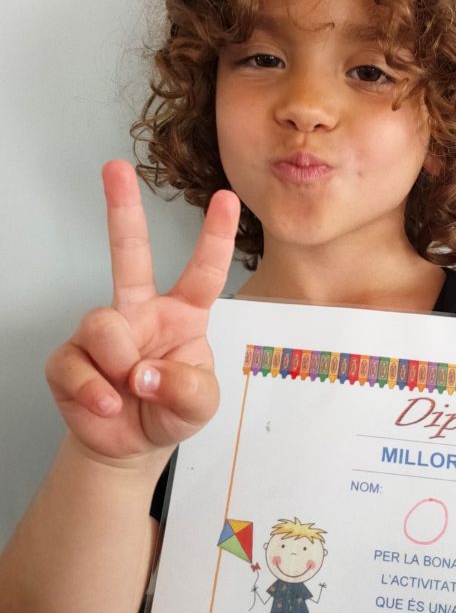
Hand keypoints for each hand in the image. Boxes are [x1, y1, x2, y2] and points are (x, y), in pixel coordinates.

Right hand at [45, 160, 239, 462]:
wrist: (131, 445)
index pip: (203, 271)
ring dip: (119, 362)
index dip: (215, 236)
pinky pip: (75, 363)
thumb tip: (143, 371)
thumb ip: (186, 387)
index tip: (228, 198)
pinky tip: (106, 404)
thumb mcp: (200, 405)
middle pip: (130, 252)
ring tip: (128, 389)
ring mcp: (104, 332)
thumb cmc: (171, 410)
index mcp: (183, 315)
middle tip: (115, 166)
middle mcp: (142, 312)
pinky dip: (93, 391)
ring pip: (103, 323)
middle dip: (122, 208)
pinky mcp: (70, 358)